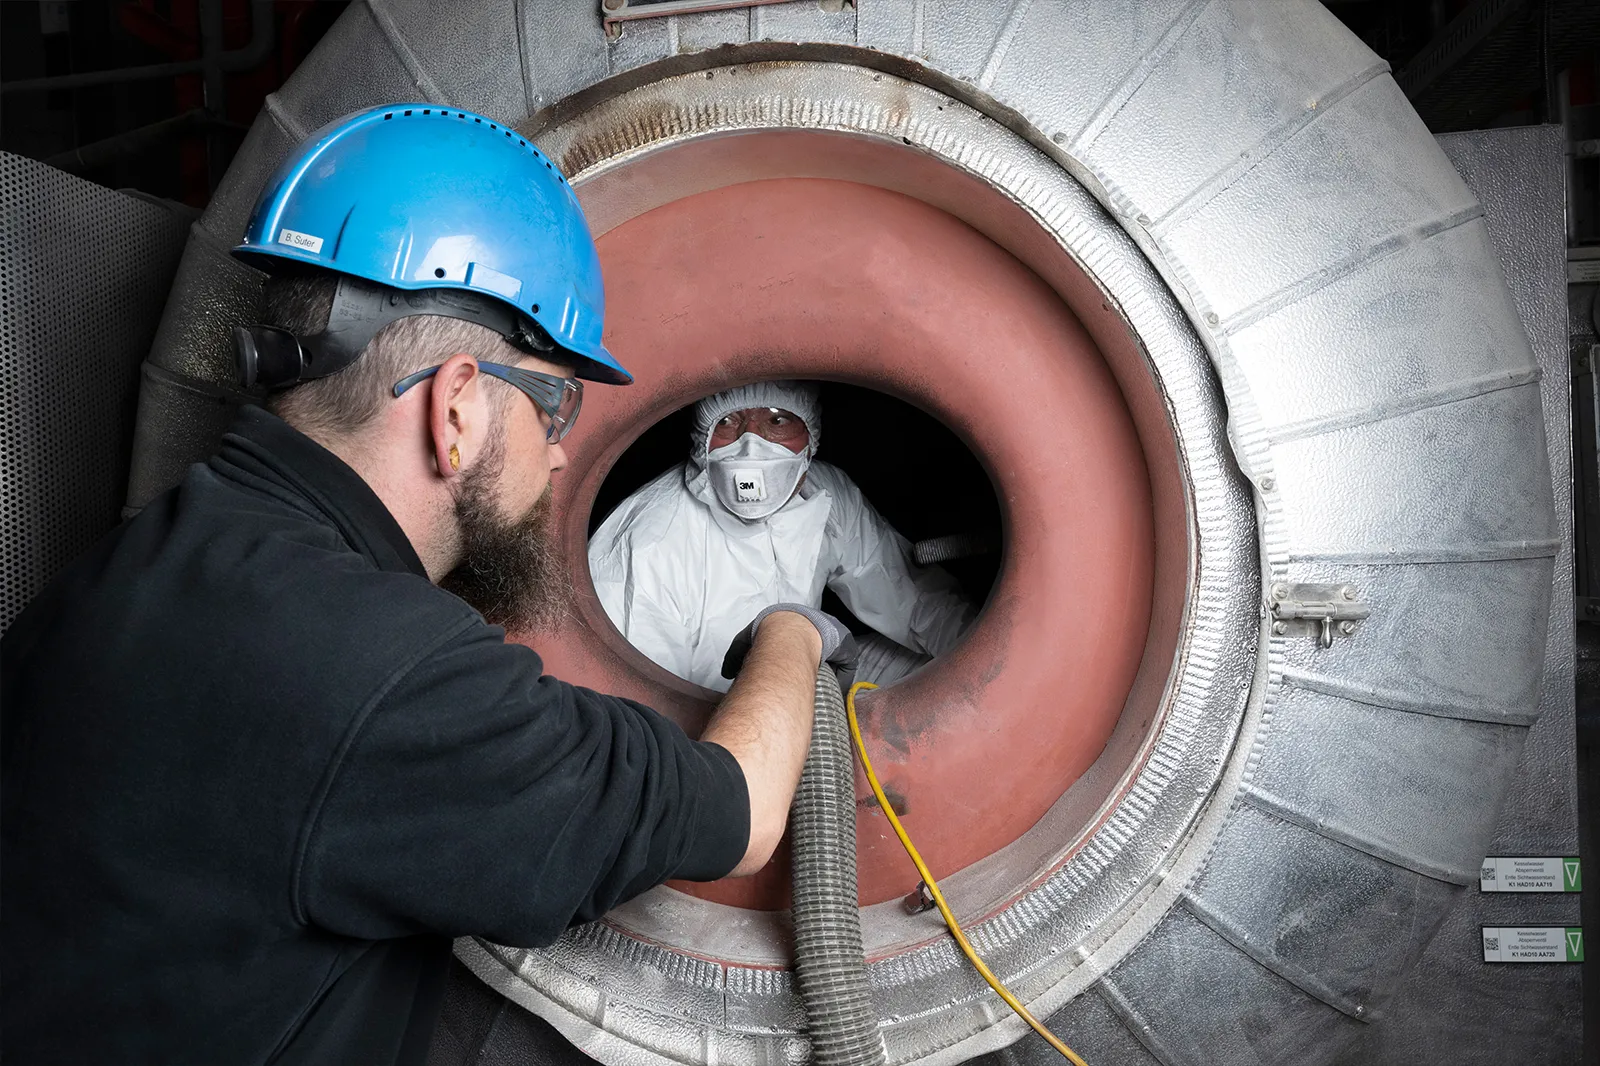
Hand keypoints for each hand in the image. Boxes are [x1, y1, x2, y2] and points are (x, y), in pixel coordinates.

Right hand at [721, 604, 859, 688]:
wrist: (787, 635)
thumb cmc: (764, 636)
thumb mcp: (742, 643)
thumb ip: (735, 657)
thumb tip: (727, 673)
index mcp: (794, 620)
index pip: (799, 637)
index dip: (796, 653)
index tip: (793, 668)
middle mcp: (817, 624)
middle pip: (820, 646)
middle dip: (815, 660)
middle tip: (807, 677)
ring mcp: (834, 633)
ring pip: (835, 656)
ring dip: (830, 668)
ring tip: (821, 683)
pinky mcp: (847, 646)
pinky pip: (846, 664)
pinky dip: (841, 675)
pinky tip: (833, 686)